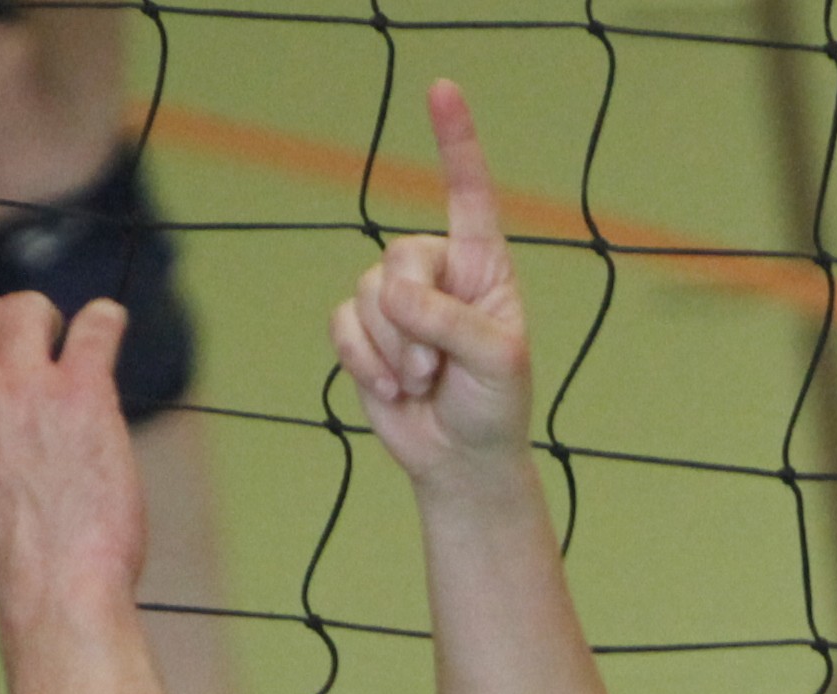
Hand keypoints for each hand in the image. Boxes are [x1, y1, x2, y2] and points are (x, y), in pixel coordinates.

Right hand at [0, 288, 147, 615]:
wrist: (55, 587)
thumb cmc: (1, 565)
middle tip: (23, 340)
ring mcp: (27, 388)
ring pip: (23, 311)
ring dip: (42, 314)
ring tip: (63, 334)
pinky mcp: (81, 393)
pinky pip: (93, 331)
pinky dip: (103, 321)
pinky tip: (109, 325)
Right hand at [331, 80, 532, 481]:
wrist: (462, 460)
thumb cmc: (494, 405)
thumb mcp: (495, 361)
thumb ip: (451, 321)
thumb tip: (395, 299)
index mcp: (482, 264)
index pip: (468, 194)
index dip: (455, 143)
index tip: (442, 90)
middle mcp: (437, 271)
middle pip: (399, 259)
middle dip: (411, 320)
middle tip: (435, 368)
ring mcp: (397, 300)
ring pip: (367, 295)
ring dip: (390, 351)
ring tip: (421, 381)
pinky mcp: (364, 331)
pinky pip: (341, 325)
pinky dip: (362, 362)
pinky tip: (391, 390)